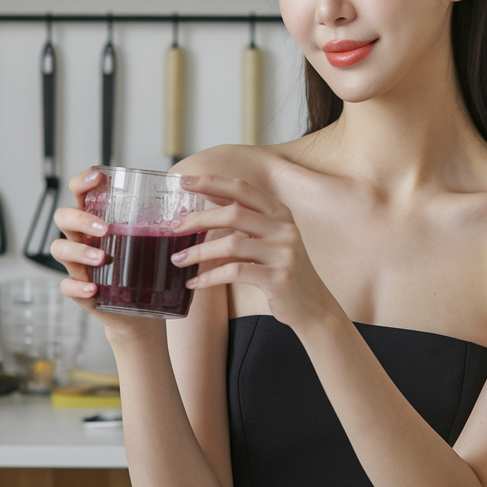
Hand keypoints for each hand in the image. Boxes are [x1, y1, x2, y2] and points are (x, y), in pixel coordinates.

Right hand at [50, 169, 159, 334]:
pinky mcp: (80, 291)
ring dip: (79, 251)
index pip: (81, 194)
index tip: (98, 177)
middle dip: (80, 218)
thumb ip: (168, 224)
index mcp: (99, 221)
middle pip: (63, 217)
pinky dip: (77, 286)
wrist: (142, 313)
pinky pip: (66, 286)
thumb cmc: (148, 271)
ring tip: (102, 259)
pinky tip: (93, 288)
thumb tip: (198, 201)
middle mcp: (83, 239)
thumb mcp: (157, 244)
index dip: (82, 182)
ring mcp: (78, 265)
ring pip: (60, 249)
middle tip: (105, 228)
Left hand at [172, 174, 338, 330]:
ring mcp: (284, 253)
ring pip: (232, 244)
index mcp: (280, 213)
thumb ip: (245, 221)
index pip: (242, 189)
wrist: (312, 305)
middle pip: (234, 213)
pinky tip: (194, 283)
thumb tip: (206, 202)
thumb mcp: (269, 239)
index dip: (212, 182)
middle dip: (199, 219)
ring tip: (178, 260)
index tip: (183, 180)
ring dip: (199, 252)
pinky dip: (210, 277)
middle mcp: (285, 228)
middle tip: (175, 228)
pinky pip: (235, 272)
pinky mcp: (278, 278)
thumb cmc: (281, 270)